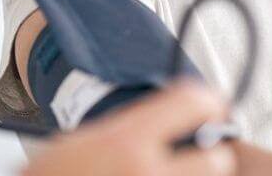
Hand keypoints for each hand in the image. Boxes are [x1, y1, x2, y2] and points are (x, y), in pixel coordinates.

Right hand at [23, 82, 235, 175]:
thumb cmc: (54, 175)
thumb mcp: (89, 138)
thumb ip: (134, 130)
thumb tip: (179, 123)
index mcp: (127, 139)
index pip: (193, 104)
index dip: (208, 102)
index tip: (211, 106)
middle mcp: (145, 170)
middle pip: (217, 159)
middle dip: (212, 157)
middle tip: (203, 156)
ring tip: (171, 171)